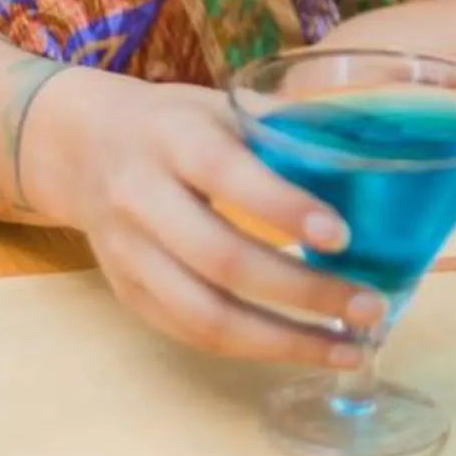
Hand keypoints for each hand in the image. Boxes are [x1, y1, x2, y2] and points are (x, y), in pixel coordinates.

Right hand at [23, 71, 381, 367]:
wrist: (80, 148)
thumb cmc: (175, 124)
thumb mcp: (220, 106)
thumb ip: (280, 132)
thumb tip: (375, 162)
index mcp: (173, 138)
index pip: (227, 175)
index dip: (284, 208)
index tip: (342, 237)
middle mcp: (141, 198)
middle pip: (222, 260)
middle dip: (303, 291)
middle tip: (371, 306)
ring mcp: (128, 254)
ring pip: (205, 316)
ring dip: (285, 341)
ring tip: (350, 348)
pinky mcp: (128, 295)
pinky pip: (192, 335)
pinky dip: (253, 349)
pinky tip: (303, 348)